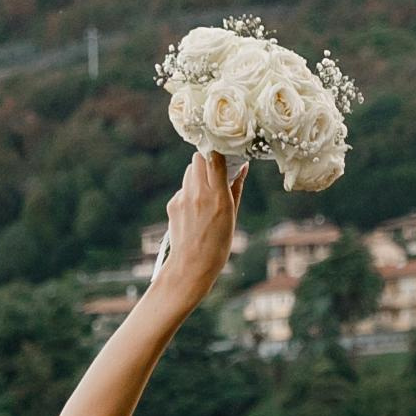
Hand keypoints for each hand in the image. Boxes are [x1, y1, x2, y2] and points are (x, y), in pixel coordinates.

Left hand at [152, 150, 243, 306]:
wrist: (191, 266)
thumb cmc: (218, 244)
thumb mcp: (233, 217)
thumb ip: (236, 188)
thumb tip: (242, 167)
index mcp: (217, 196)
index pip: (214, 157)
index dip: (219, 150)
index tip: (225, 151)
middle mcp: (198, 193)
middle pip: (199, 159)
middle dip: (207, 161)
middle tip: (216, 172)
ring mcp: (183, 198)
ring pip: (190, 172)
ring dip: (198, 176)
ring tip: (207, 195)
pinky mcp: (173, 204)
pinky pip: (183, 188)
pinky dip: (190, 192)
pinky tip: (195, 211)